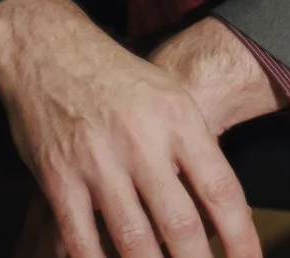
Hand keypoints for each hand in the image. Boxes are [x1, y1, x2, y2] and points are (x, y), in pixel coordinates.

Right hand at [0, 0, 260, 257]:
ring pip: (134, 239)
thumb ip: (196, 150)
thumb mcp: (171, 99)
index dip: (240, 237)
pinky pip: (82, 238)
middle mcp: (142, 141)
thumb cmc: (121, 81)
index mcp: (179, 119)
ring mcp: (98, 161)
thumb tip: (223, 208)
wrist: (49, 51)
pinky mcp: (58, 177)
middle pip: (180, 224)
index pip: (221, 189)